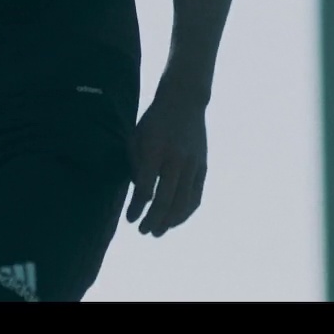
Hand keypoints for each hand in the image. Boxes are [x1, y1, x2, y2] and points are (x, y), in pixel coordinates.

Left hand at [126, 91, 207, 236]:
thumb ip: (136, 166)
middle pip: (166, 200)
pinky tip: (175, 219)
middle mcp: (177, 159)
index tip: (130, 219)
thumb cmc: (154, 121)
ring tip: (158, 231)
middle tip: (143, 231)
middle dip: (153, 220)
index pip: (146, 188)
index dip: (137, 208)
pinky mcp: (203, 167)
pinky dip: (186, 212)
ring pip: (184, 202)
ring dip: (170, 221)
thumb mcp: (137, 137)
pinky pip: (196, 196)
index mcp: (156, 150)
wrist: (185, 101)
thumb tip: (140, 195)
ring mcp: (193, 164)